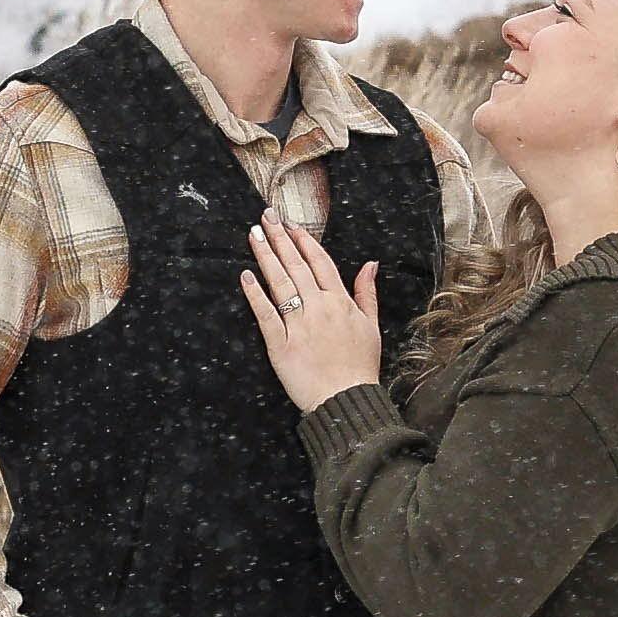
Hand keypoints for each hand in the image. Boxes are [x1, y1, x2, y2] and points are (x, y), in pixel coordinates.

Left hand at [237, 208, 382, 413]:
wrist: (347, 400)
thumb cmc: (360, 366)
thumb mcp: (371, 326)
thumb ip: (367, 292)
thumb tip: (370, 264)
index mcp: (340, 302)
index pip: (319, 262)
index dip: (303, 241)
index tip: (290, 224)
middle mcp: (319, 308)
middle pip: (296, 266)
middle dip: (280, 239)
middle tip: (266, 216)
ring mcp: (298, 325)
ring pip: (280, 283)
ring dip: (266, 256)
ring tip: (255, 234)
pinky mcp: (281, 344)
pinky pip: (266, 315)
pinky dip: (255, 295)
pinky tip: (246, 276)